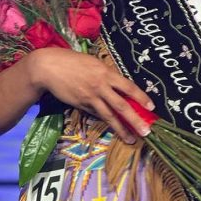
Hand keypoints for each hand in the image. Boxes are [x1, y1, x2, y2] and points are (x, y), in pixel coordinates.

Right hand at [30, 47, 154, 144]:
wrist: (49, 67)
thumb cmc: (72, 61)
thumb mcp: (93, 63)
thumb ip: (106, 74)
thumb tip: (119, 86)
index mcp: (106, 73)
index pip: (128, 87)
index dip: (140, 97)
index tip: (151, 107)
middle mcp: (101, 86)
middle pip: (122, 105)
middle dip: (135, 120)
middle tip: (146, 131)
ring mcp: (90, 97)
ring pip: (109, 116)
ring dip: (121, 129)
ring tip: (131, 139)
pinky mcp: (81, 105)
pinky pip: (96, 115)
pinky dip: (105, 121)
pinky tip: (113, 128)